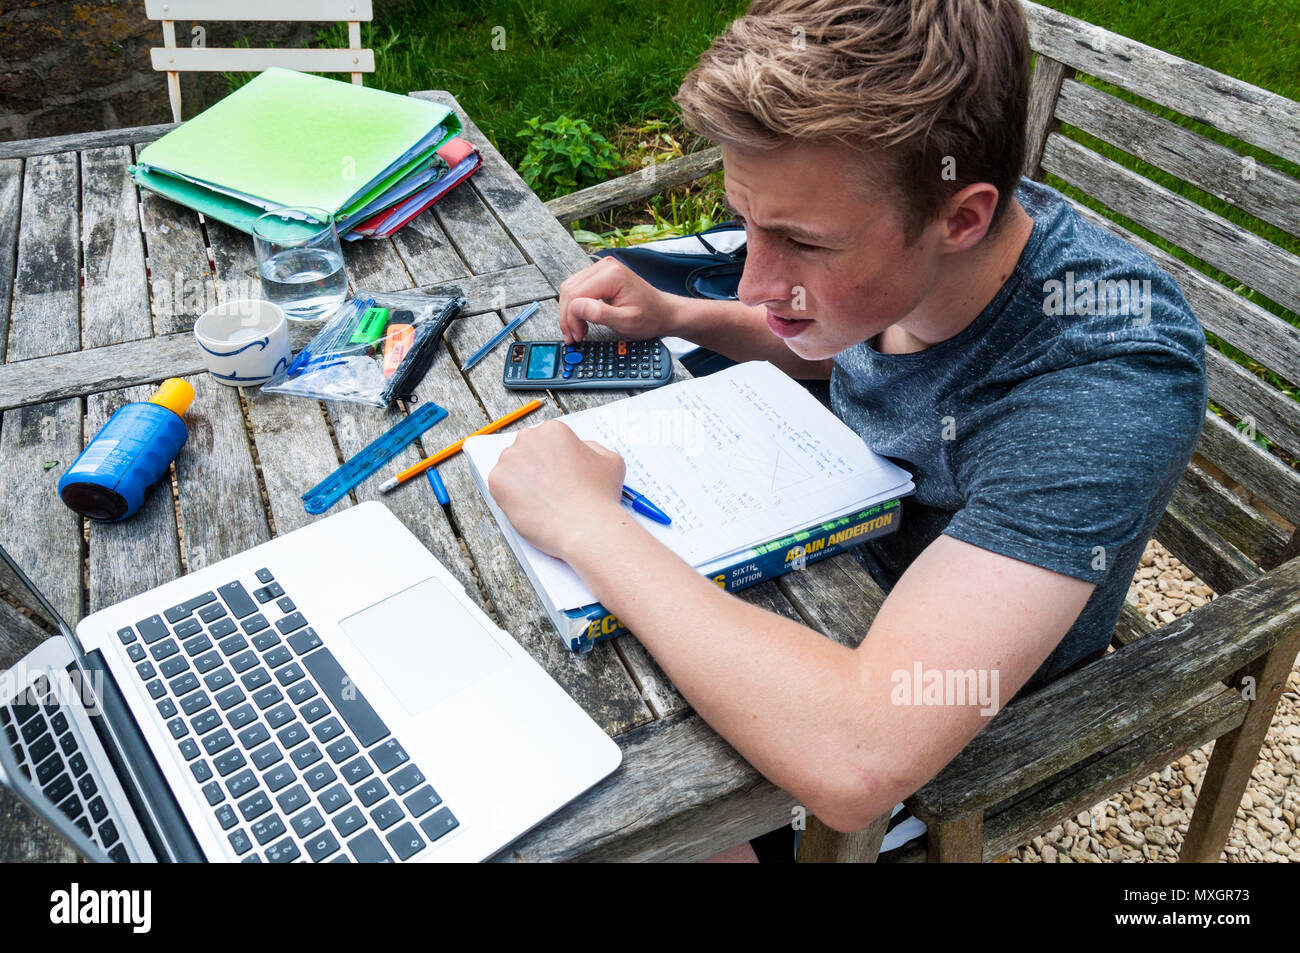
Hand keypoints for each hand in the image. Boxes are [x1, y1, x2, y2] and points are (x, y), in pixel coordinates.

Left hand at [487, 419, 627, 560]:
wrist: (586, 528)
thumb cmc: (599, 497)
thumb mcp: (611, 461)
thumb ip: (592, 448)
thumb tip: (580, 448)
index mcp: (554, 430)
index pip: (546, 441)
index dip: (553, 459)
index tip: (557, 474)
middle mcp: (528, 438)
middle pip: (526, 450)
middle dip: (535, 467)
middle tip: (548, 488)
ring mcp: (510, 459)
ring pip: (511, 468)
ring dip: (521, 481)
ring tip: (540, 500)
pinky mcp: (497, 481)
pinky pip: (500, 486)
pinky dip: (511, 497)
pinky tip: (529, 507)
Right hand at [558, 256, 676, 344]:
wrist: (663, 312)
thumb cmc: (650, 317)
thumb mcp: (626, 321)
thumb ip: (600, 313)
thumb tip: (575, 307)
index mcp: (611, 275)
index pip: (576, 294)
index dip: (571, 318)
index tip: (576, 336)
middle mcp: (604, 267)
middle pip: (570, 290)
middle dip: (568, 316)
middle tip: (573, 337)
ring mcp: (601, 269)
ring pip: (570, 289)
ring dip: (570, 312)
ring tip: (577, 331)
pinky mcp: (600, 276)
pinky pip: (578, 289)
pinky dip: (576, 306)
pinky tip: (581, 320)